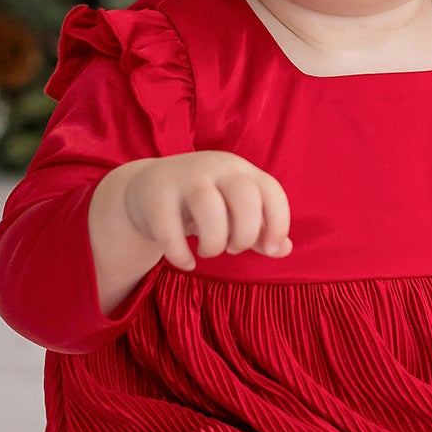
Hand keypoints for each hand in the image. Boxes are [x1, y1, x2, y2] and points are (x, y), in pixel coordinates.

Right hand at [122, 151, 291, 269]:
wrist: (147, 188)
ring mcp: (184, 178)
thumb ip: (259, 230)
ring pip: (208, 206)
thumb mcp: (233, 211)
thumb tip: (284, 249)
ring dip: (214, 241)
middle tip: (233, 248)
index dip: (278, 223)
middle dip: (245, 233)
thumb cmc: (201, 204)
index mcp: (240, 170)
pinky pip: (170, 229)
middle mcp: (215, 167)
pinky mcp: (155, 196)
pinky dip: (181, 254)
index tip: (271, 250)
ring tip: (208, 251)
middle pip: (244, 195)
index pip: (271, 190)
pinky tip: (186, 263)